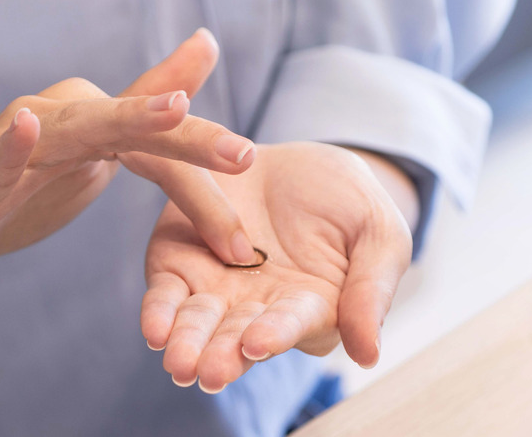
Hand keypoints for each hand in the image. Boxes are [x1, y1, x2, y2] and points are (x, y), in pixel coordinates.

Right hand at [0, 28, 253, 350]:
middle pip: (132, 127)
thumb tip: (182, 97)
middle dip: (190, 139)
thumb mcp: (86, 162)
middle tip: (243, 153)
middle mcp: (60, 123)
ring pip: (75, 131)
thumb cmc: (12, 192)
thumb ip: (135, 130)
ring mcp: (14, 149)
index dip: (204, 161)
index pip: (158, 142)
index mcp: (92, 128)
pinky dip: (11, 148)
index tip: (253, 167)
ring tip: (169, 109)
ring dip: (122, 119)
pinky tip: (26, 126)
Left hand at [141, 143, 413, 392]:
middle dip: (222, 354)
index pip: (292, 325)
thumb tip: (369, 355)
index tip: (258, 342)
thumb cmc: (346, 200)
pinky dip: (158, 312)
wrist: (292, 160)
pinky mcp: (179, 265)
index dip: (275, 332)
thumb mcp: (377, 234)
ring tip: (178, 360)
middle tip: (208, 371)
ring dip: (187, 342)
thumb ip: (371, 289)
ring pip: (197, 323)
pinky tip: (154, 329)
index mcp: (309, 310)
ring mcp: (216, 290)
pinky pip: (166, 293)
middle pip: (237, 336)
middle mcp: (258, 310)